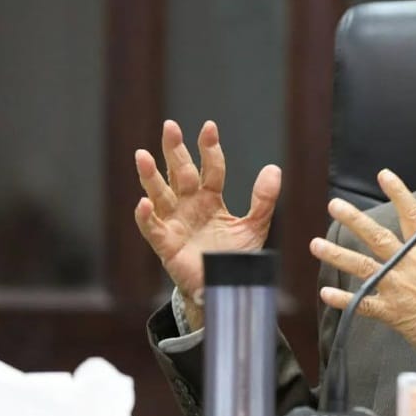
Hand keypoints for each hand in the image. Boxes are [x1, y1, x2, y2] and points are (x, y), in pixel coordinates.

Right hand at [134, 120, 280, 327]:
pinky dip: (145, 216)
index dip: (209, 149)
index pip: (210, 168)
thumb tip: (273, 168)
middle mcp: (189, 205)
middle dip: (175, 150)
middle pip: (180, 173)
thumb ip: (263, 200)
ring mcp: (175, 223)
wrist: (225, 288)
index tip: (209, 127)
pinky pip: (152, 228)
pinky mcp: (165, 244)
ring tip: (143, 156)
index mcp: (210, 199)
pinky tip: (142, 203)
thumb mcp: (254, 227)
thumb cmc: (234, 257)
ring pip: (159, 194)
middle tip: (170, 126)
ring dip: (150, 176)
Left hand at [309, 169, 415, 370]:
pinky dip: (342, 299)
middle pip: (377, 236)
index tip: (384, 175)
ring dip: (336, 254)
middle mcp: (410, 266)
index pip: (411, 215)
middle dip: (353, 219)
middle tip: (335, 205)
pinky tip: (326, 293)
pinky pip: (362, 302)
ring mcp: (398, 288)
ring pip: (362, 266)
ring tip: (317, 244)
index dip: (397, 192)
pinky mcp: (392, 312)